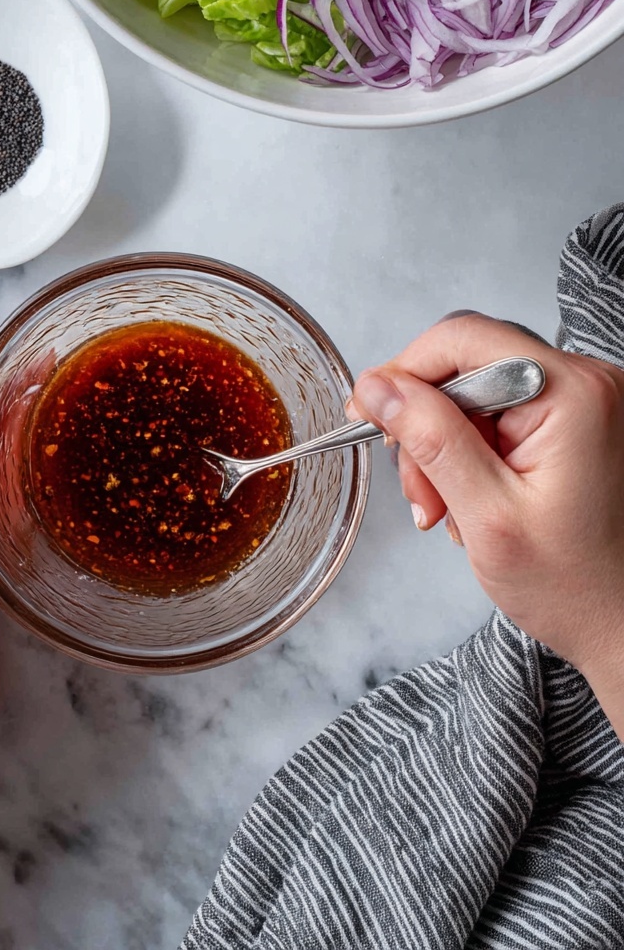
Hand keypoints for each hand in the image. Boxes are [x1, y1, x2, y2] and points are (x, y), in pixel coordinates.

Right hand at [349, 313, 623, 729]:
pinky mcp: (573, 423)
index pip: (462, 340)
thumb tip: (377, 387)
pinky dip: (470, 458)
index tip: (368, 415)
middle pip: (465, 368)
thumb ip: (429, 438)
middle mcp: (585, 384)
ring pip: (473, 397)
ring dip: (442, 451)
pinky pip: (497, 418)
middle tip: (421, 494)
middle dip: (425, 428)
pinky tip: (471, 503)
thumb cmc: (576, 587)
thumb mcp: (486, 514)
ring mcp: (582, 403)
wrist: (623, 628)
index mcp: (572, 394)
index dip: (403, 373)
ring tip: (445, 511)